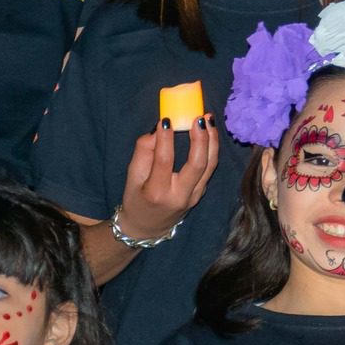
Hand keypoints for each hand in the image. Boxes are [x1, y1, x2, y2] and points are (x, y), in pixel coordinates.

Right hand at [118, 116, 220, 241]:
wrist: (147, 227)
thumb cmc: (136, 199)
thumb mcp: (131, 177)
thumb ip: (143, 153)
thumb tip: (158, 129)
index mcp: (156, 192)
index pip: (165, 161)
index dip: (166, 138)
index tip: (167, 119)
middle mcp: (179, 195)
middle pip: (198, 163)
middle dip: (201, 138)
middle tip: (199, 117)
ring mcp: (194, 196)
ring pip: (210, 165)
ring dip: (212, 140)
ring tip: (208, 120)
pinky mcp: (201, 193)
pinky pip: (210, 169)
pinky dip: (212, 149)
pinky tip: (209, 133)